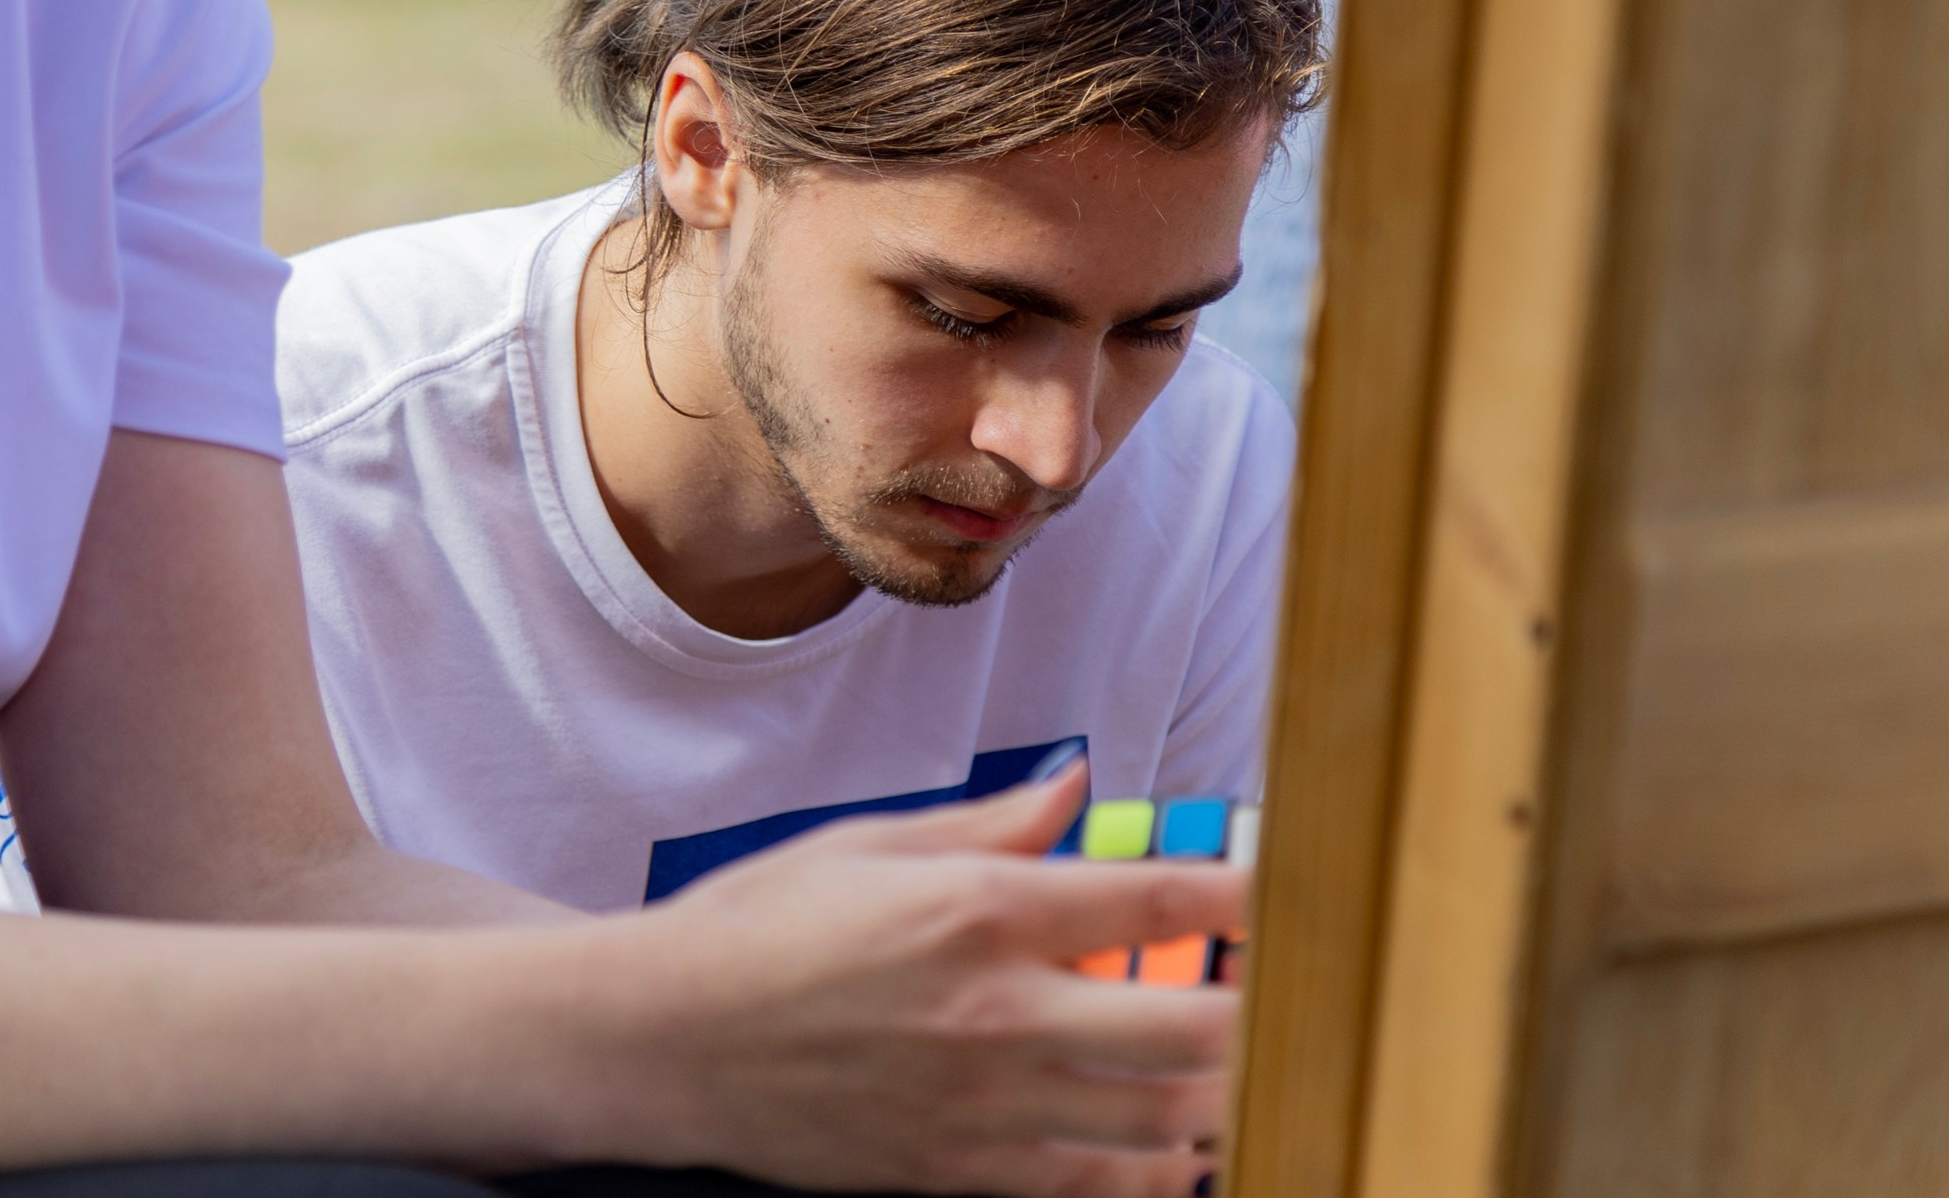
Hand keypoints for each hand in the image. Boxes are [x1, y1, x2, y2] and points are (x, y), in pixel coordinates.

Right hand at [579, 765, 1244, 1197]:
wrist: (660, 1043)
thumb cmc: (756, 928)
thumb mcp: (868, 844)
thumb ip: (991, 825)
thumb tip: (1077, 789)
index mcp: (977, 910)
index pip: (1156, 898)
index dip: (1247, 889)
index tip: (1288, 883)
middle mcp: (997, 1013)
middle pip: (1194, 1025)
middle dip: (1261, 1006)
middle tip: (1285, 987)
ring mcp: (984, 1106)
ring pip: (1163, 1119)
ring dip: (1222, 1090)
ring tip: (1242, 1061)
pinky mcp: (960, 1173)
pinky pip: (1095, 1187)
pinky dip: (1154, 1170)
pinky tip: (1173, 1145)